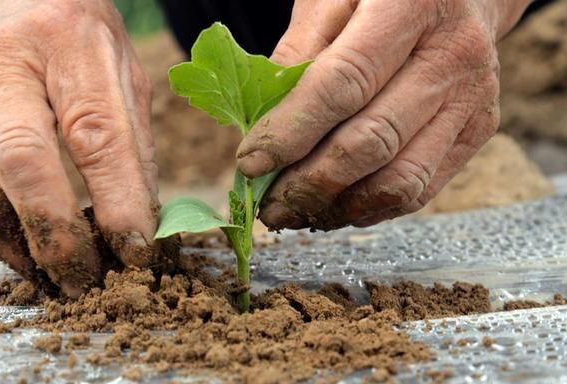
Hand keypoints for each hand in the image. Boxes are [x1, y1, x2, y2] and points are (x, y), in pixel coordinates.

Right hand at [0, 0, 158, 295]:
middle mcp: (12, 75)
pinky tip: (36, 254)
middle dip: (59, 235)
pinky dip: (7, 237)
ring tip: (63, 278)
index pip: (96, 137)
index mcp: (72, 52)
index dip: (119, 204)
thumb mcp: (124, 78)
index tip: (139, 253)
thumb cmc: (83, 44)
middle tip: (90, 281)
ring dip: (24, 248)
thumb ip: (133, 148)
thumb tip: (144, 225)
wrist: (13, 6)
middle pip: (24, 164)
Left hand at [236, 0, 532, 229]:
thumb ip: (297, 55)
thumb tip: (263, 129)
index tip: (250, 163)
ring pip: (399, 180)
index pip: (341, 85)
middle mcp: (452, 55)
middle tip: (269, 205)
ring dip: (338, 208)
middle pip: (370, 143)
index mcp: (410, 5)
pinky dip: (370, 208)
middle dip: (309, 184)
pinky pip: (420, 189)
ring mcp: (471, 99)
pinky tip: (335, 206)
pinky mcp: (477, 130)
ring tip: (297, 212)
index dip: (290, 132)